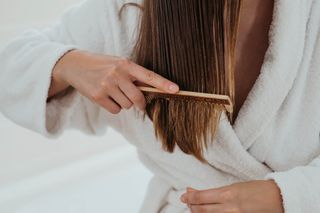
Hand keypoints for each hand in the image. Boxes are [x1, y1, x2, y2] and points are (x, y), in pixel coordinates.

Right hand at [52, 49, 178, 113]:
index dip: (163, 84)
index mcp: (126, 64)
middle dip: (139, 103)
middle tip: (135, 100)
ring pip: (127, 105)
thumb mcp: (119, 63)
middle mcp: (117, 74)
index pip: (149, 76)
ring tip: (114, 92)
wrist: (76, 65)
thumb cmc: (102, 65)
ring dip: (124, 103)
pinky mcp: (98, 96)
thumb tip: (149, 90)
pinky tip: (106, 97)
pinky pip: (115, 110)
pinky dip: (114, 107)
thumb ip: (133, 75)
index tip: (176, 89)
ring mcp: (107, 85)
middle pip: (138, 98)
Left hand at [180, 180, 283, 212]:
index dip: (189, 197)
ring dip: (199, 212)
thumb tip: (197, 191)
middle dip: (191, 205)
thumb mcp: (234, 187)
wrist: (277, 198)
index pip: (201, 197)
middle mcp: (229, 207)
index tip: (184, 195)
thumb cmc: (256, 189)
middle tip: (187, 201)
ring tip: (194, 208)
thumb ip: (216, 192)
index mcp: (227, 194)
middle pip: (202, 209)